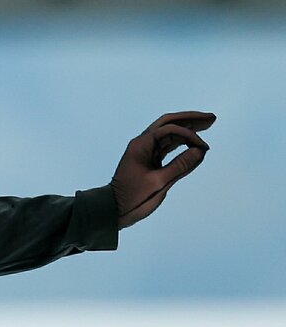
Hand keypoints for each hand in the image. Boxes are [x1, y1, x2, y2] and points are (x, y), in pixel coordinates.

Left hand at [110, 111, 214, 229]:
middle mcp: (143, 144)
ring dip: (187, 128)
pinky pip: (168, 146)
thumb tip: (200, 150)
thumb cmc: (132, 197)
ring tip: (207, 123)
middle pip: (168, 123)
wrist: (114, 209)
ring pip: (169, 133)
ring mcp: (146, 151)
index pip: (169, 130)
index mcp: (141, 145)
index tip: (204, 148)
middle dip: (190, 119)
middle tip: (211, 118)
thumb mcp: (159, 182)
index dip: (189, 135)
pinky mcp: (150, 160)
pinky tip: (193, 141)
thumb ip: (180, 166)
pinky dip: (181, 142)